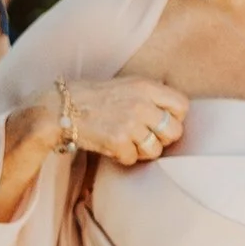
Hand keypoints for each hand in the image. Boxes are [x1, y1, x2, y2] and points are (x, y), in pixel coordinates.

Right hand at [47, 72, 187, 166]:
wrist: (62, 107)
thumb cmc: (95, 97)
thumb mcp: (128, 85)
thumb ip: (151, 96)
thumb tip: (173, 115)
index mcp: (146, 87)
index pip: (182, 106)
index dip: (175, 118)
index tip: (161, 123)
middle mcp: (142, 104)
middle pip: (174, 131)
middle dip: (162, 139)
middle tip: (146, 138)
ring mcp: (130, 124)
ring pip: (155, 150)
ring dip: (143, 151)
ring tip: (128, 143)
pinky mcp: (117, 142)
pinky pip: (132, 159)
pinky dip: (123, 157)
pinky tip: (113, 147)